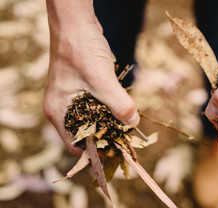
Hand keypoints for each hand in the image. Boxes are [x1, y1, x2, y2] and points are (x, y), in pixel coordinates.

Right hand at [43, 0, 138, 153]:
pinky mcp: (81, 87)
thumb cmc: (81, 50)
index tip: (116, 147)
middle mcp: (62, 108)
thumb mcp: (102, 81)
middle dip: (105, 134)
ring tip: (126, 120)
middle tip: (126, 133)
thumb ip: (119, 105)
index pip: (75, 144)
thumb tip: (133, 123)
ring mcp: (71, 97)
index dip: (95, 149)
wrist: (76, 23)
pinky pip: (96, 104)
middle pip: (85, 132)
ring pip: (92, 117)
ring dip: (109, 119)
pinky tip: (120, 103)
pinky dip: (108, 106)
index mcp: (58, 112)